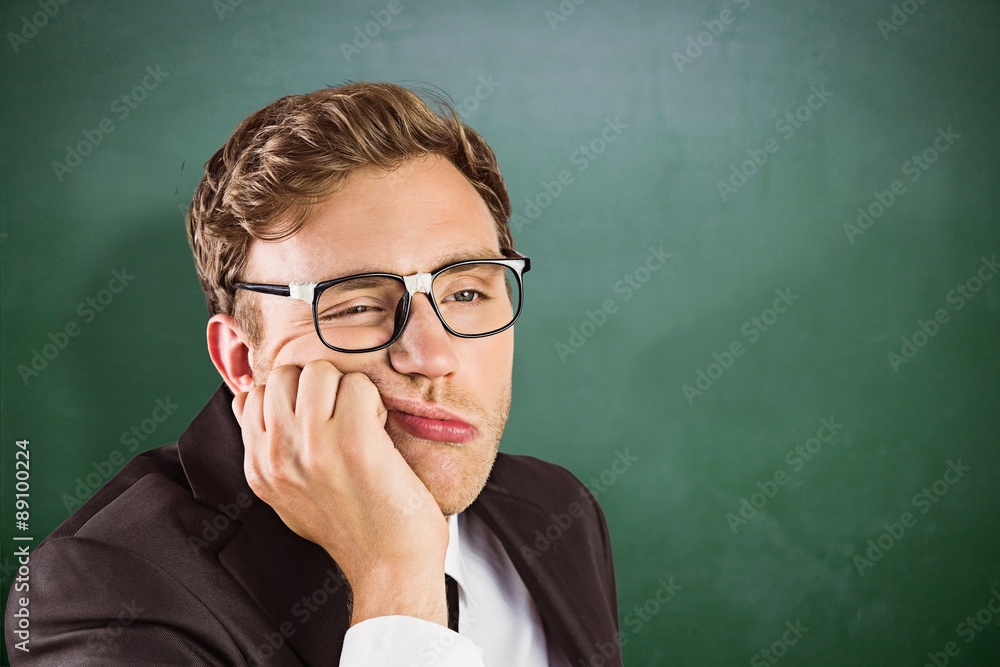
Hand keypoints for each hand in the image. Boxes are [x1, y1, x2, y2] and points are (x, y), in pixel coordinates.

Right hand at [233, 360, 449, 625]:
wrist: (389, 568)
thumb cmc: (352, 530)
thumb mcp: (289, 495)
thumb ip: (268, 451)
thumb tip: (245, 401)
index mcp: (260, 468)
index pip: (251, 396)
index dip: (290, 395)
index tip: (318, 418)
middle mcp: (277, 455)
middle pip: (282, 374)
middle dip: (317, 383)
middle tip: (342, 414)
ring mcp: (313, 446)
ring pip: (318, 371)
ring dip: (347, 387)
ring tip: (362, 421)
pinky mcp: (353, 441)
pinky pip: (358, 385)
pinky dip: (374, 399)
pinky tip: (379, 430)